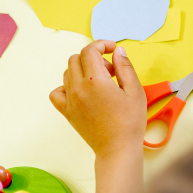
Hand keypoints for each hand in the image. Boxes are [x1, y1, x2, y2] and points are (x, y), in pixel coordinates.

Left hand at [49, 40, 146, 157]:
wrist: (117, 148)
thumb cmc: (130, 122)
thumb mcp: (135, 90)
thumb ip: (125, 67)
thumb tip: (118, 51)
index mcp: (95, 80)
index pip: (89, 50)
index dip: (101, 44)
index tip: (112, 49)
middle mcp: (78, 87)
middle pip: (76, 58)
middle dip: (93, 57)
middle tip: (110, 69)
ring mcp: (70, 100)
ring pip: (67, 72)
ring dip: (82, 70)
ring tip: (100, 82)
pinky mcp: (67, 112)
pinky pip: (57, 92)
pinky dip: (67, 86)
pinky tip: (81, 91)